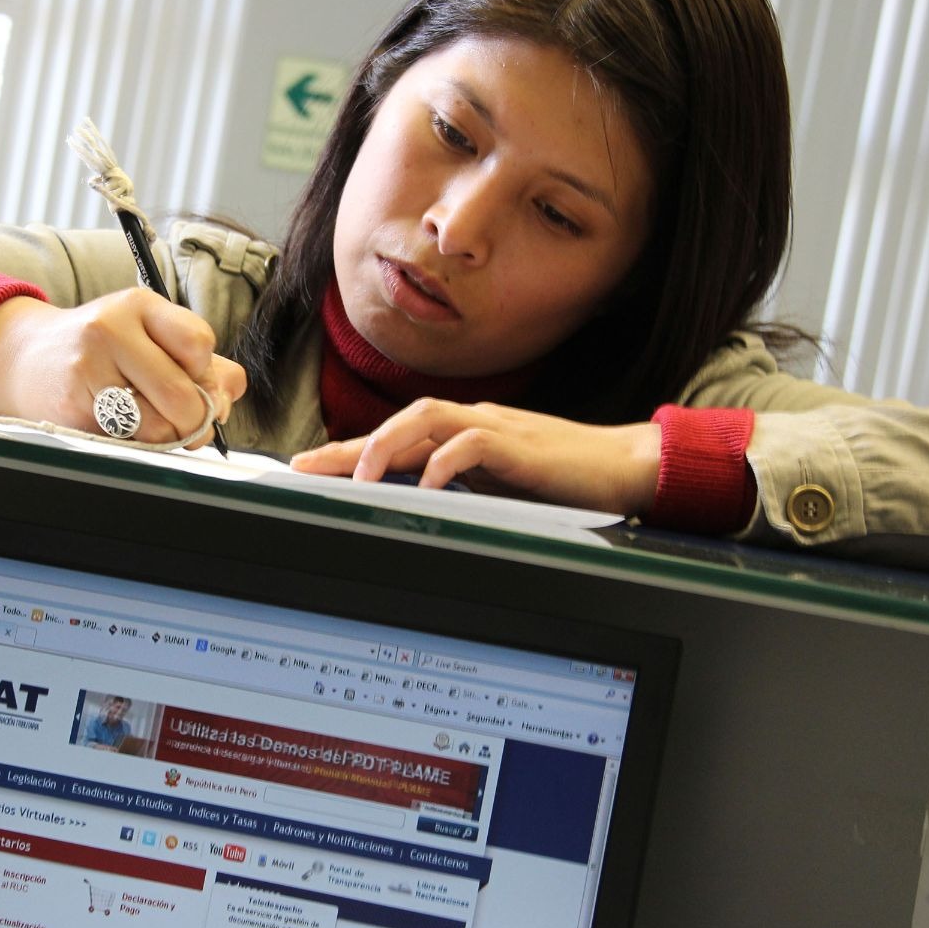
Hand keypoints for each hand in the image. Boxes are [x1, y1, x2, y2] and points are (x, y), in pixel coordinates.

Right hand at [0, 290, 244, 446]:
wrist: (26, 359)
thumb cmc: (101, 350)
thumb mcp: (148, 335)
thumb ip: (201, 362)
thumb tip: (229, 394)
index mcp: (138, 304)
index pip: (198, 343)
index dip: (206, 374)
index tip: (195, 381)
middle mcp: (110, 329)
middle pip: (182, 393)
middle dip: (196, 418)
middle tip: (188, 421)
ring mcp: (88, 369)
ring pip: (160, 425)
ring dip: (168, 436)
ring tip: (151, 420)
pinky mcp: (75, 408)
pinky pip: (131, 441)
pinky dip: (140, 443)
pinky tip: (125, 426)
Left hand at [289, 399, 662, 515]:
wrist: (623, 468)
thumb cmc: (562, 480)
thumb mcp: (497, 490)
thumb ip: (458, 492)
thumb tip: (411, 509)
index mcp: (462, 435)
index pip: (395, 440)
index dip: (346, 452)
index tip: (305, 469)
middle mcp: (471, 423)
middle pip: (397, 423)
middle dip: (348, 445)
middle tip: (306, 468)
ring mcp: (495, 429)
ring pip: (426, 418)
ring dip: (388, 445)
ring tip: (361, 476)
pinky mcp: (520, 445)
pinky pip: (472, 442)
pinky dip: (446, 461)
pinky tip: (428, 484)